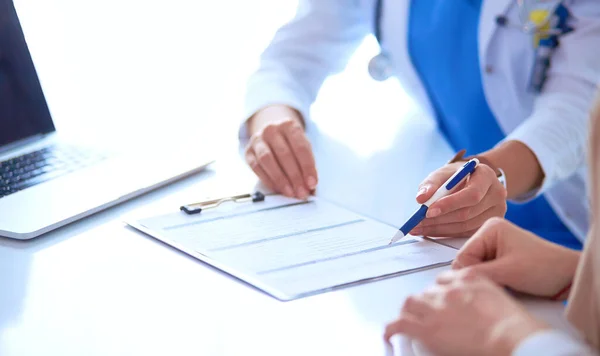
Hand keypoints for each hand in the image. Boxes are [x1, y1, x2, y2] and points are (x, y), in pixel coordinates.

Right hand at [244, 105, 317, 198]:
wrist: (272, 134)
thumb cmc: (290, 143)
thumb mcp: (302, 147)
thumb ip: (307, 165)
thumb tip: (310, 186)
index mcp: (289, 125)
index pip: (301, 147)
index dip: (307, 167)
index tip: (312, 183)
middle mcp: (271, 129)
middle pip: (284, 154)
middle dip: (295, 176)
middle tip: (302, 191)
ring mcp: (257, 139)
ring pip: (267, 160)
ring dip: (280, 179)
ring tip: (290, 192)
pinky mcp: (248, 151)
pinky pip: (257, 167)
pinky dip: (268, 180)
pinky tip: (278, 188)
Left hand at [384, 269, 548, 355]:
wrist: (513, 340)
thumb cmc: (517, 329)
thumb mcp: (506, 302)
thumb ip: (488, 299)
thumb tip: (484, 311)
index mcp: (472, 280)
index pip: (447, 278)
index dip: (442, 289)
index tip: (442, 297)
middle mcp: (451, 289)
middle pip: (429, 290)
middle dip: (427, 300)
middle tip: (426, 312)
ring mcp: (437, 306)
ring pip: (412, 302)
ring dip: (410, 311)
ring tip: (408, 320)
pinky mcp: (427, 327)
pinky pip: (401, 323)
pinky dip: (392, 328)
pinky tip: (390, 333)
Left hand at [411, 162, 506, 237]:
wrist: (472, 180)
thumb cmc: (456, 176)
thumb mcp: (443, 173)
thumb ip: (431, 183)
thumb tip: (421, 198)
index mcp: (486, 176)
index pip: (471, 194)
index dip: (450, 204)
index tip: (429, 211)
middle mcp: (496, 194)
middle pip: (468, 212)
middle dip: (439, 219)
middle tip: (417, 223)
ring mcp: (497, 211)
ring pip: (466, 226)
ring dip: (439, 228)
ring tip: (419, 227)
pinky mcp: (489, 223)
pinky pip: (466, 233)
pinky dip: (445, 232)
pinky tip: (430, 230)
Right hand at [452, 217, 579, 298]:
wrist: (569, 275)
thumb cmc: (544, 267)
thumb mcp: (507, 272)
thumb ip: (478, 275)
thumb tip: (455, 282)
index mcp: (489, 229)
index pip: (463, 255)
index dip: (468, 274)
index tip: (482, 285)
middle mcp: (489, 234)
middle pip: (468, 262)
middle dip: (479, 277)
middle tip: (497, 285)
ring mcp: (495, 246)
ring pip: (476, 269)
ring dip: (486, 281)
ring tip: (505, 284)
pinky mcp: (500, 258)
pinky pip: (485, 272)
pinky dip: (492, 281)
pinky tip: (506, 284)